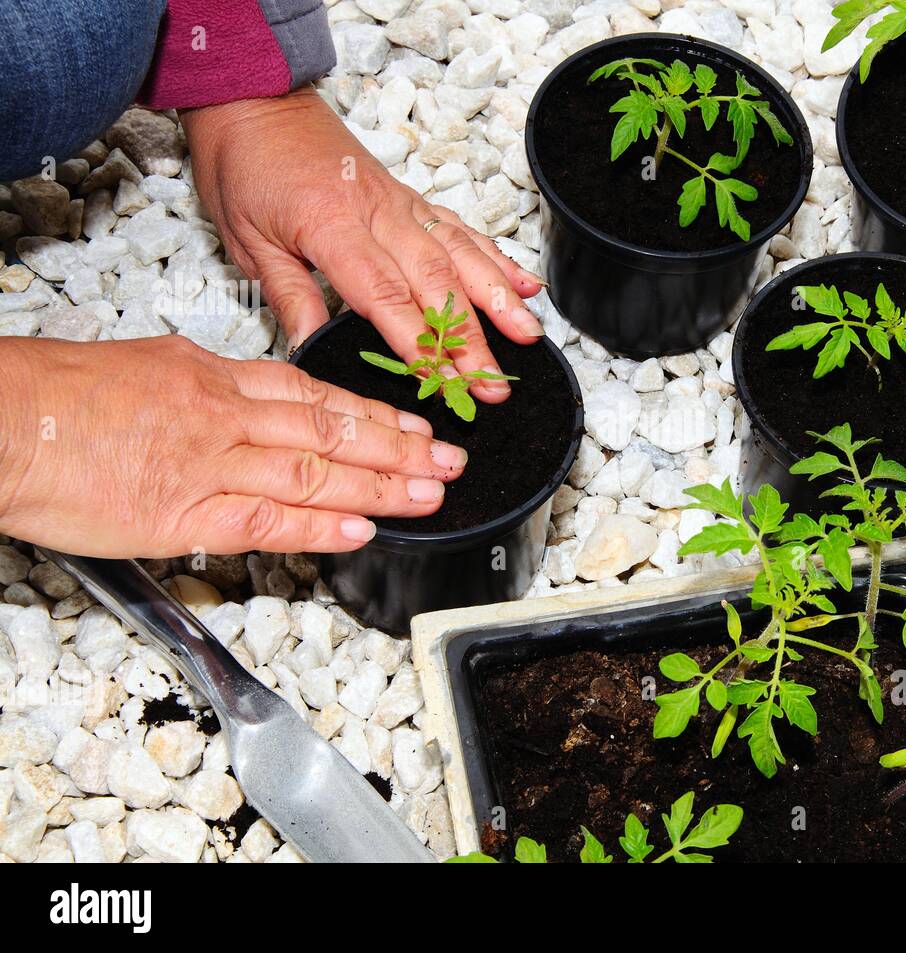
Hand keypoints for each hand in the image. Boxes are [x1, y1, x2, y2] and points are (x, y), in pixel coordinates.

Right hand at [0, 335, 466, 557]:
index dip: (370, 411)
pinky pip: (268, 518)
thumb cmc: (56, 394)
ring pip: (316, 471)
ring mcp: (210, 463)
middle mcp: (224, 415)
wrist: (1, 419)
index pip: (313, 393)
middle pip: (331, 430)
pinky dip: (320, 523)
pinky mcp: (184, 512)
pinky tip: (361, 528)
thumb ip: (201, 386)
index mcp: (213, 376)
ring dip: (382, 484)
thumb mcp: (146, 365)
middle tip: (449, 458)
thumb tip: (238, 399)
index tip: (410, 422)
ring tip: (431, 492)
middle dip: (399, 447)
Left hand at [182, 88, 544, 403]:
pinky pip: (462, 229)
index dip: (419, 342)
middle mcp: (378, 213)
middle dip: (471, 338)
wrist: (253, 98)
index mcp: (332, 225)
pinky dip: (497, 258)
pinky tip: (525, 284)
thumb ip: (289, 297)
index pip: (384, 295)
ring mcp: (401, 204)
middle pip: (436, 282)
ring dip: (500, 299)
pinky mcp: (411, 197)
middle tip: (493, 382)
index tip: (443, 380)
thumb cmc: (244, 166)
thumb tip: (311, 352)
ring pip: (462, 254)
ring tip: (530, 336)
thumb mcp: (247, 241)